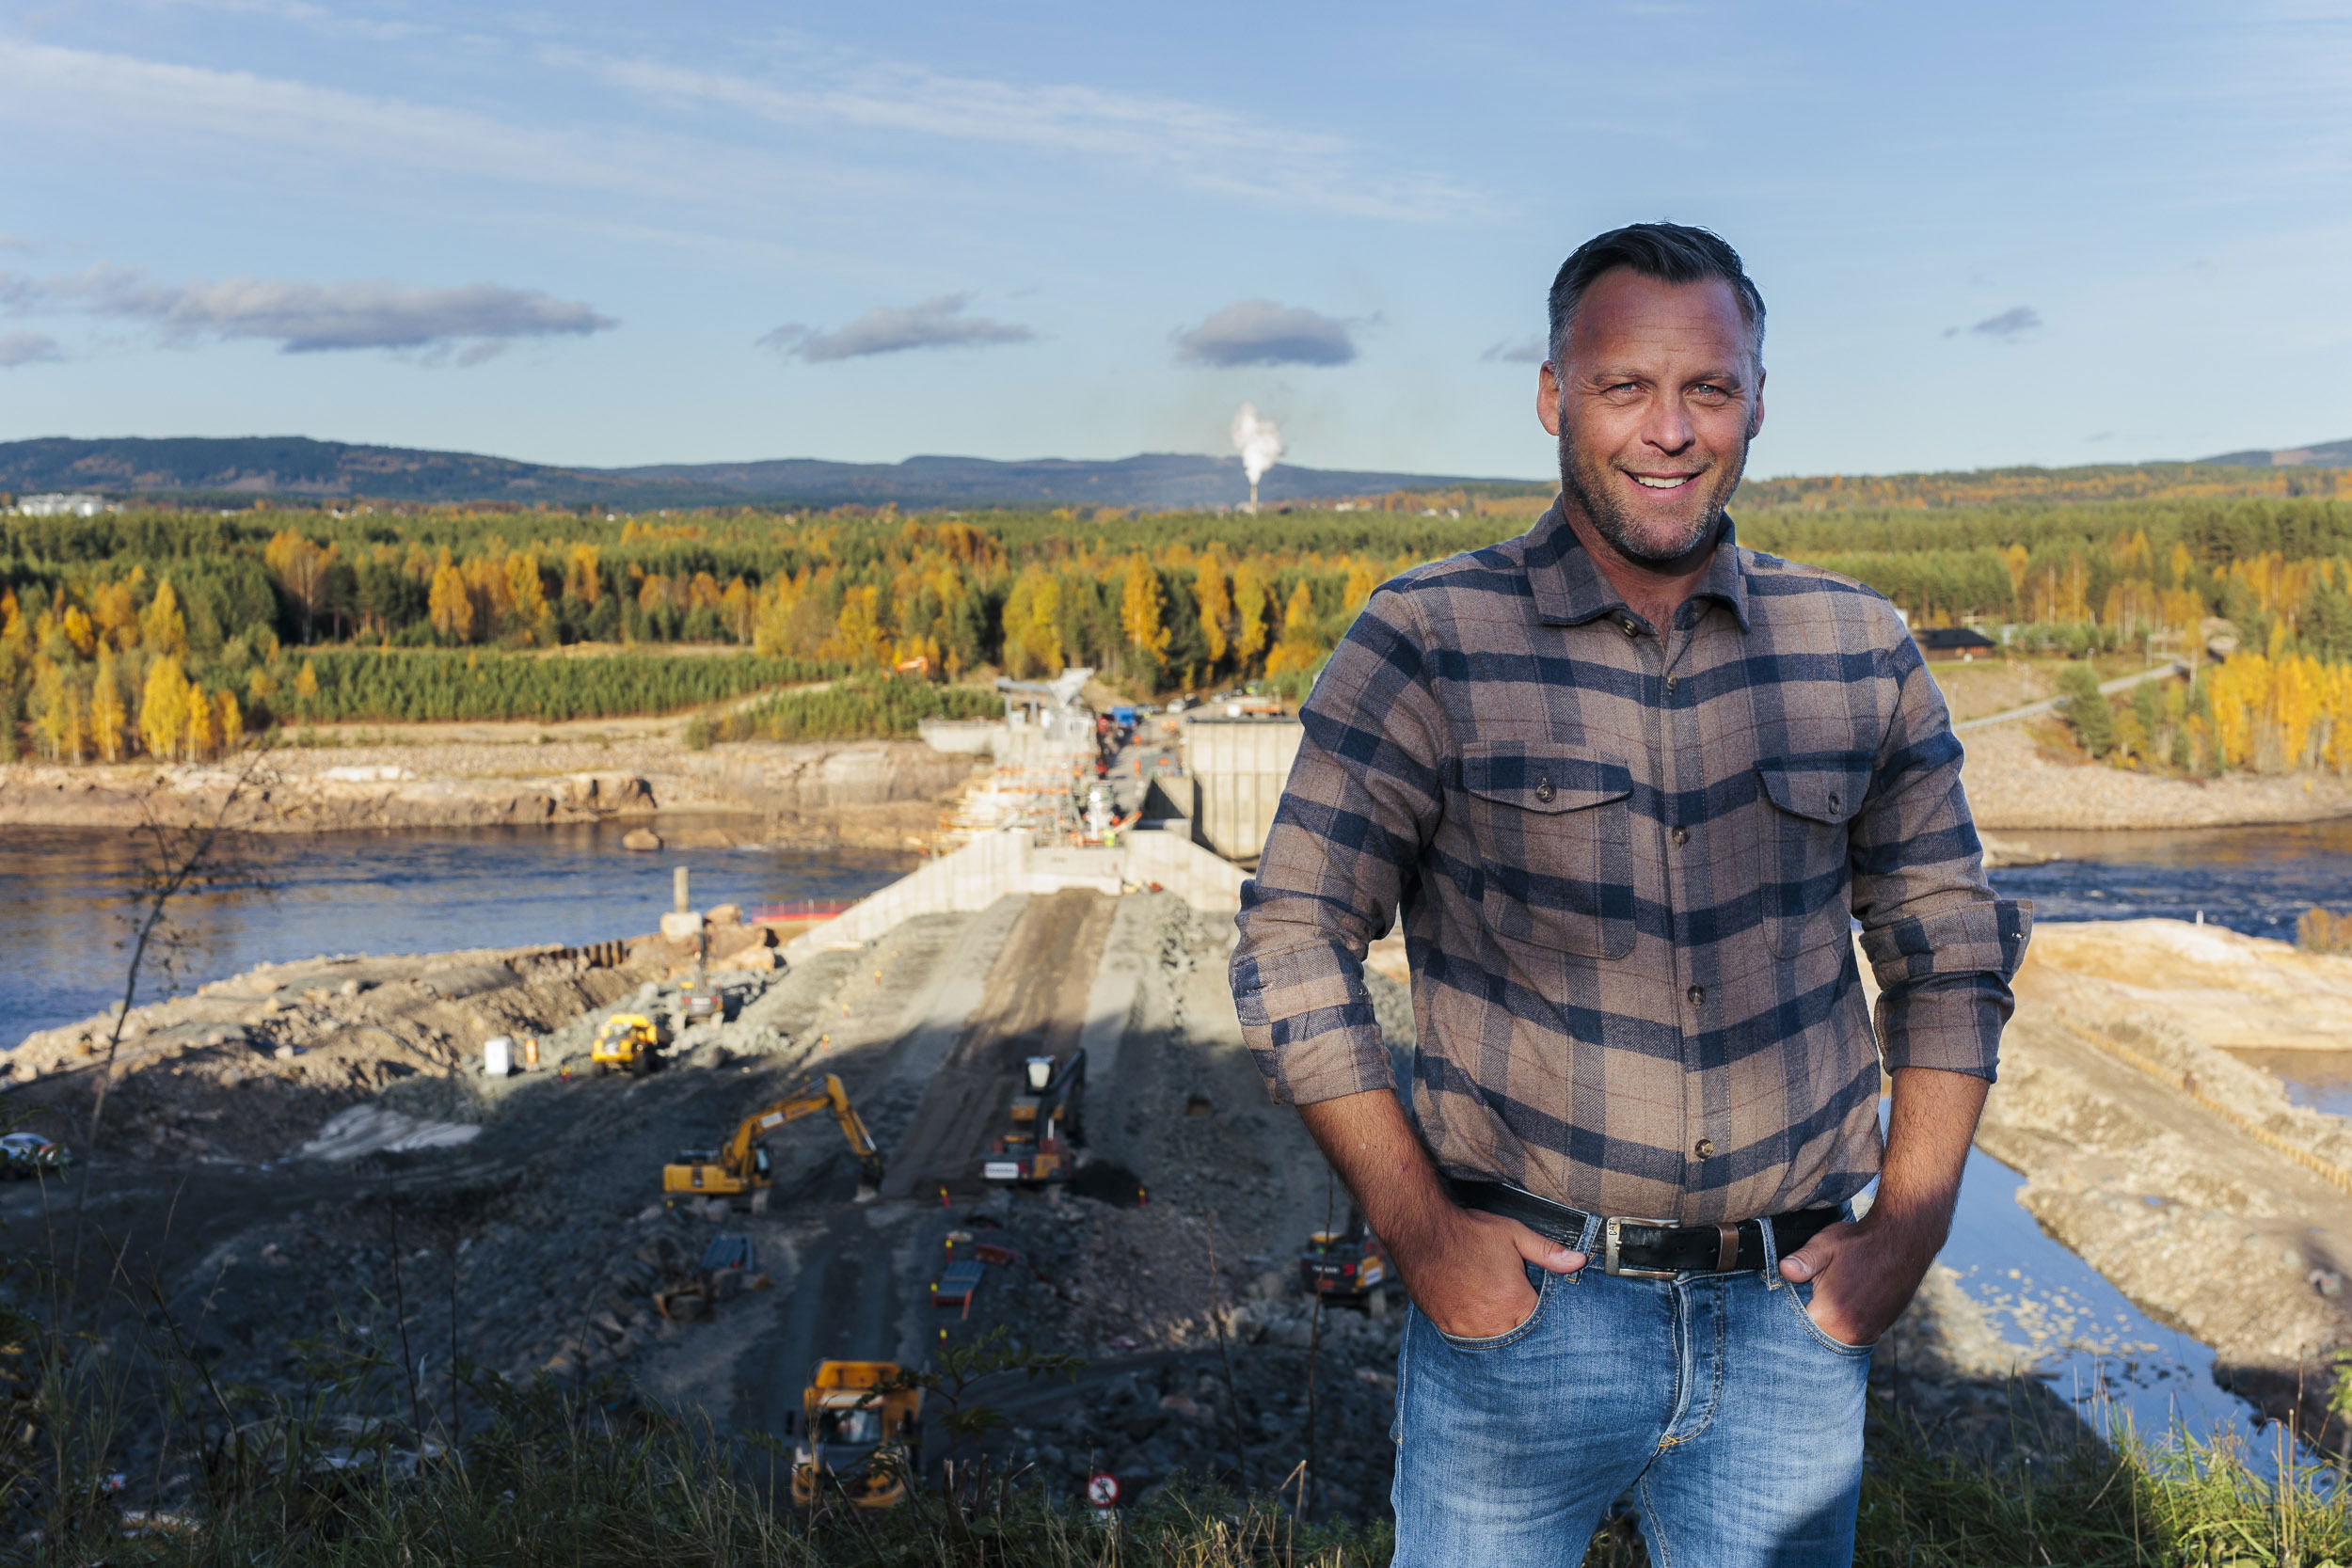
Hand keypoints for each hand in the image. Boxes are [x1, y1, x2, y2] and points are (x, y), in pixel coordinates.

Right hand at [1389, 1205, 1584, 1339]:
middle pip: (1518, 1338)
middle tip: (1510, 1306)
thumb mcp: (1514, 1234)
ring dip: (1497, 1331)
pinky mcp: (1448, 1328)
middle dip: (1519, 1326)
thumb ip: (1548, 1252)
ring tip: (1492, 1310)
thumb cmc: (1468, 1232)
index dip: (1540, 1317)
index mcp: (1516, 1301)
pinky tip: (1474, 1313)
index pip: (1541, 1326)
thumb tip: (1579, 1260)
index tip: (1534, 1305)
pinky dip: (1475, 1331)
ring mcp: (1468, 1328)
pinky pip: (1469, 1340)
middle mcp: (1494, 1322)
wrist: (1421, 1232)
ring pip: (1493, 1342)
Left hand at [1777, 1207, 1940, 1346]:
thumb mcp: (1824, 1245)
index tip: (1790, 1299)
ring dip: (1828, 1323)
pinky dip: (1844, 1323)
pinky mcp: (1880, 1329)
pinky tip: (1842, 1303)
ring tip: (1827, 1299)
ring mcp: (1869, 1333)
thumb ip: (1802, 1262)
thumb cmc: (1860, 1242)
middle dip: (1809, 1319)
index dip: (1790, 1313)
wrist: (1904, 1240)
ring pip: (1836, 1337)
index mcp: (1832, 1316)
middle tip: (1810, 1295)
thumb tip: (1783, 1271)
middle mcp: (1852, 1333)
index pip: (1798, 1328)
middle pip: (1816, 1336)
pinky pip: (1853, 1334)